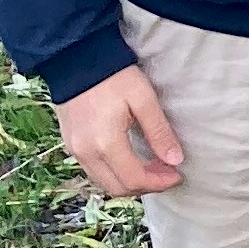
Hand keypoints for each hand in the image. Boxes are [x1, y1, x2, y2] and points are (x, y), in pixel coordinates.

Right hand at [59, 63, 184, 199]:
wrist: (77, 59)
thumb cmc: (114, 77)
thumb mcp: (143, 99)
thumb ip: (159, 132)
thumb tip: (175, 161)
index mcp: (106, 143)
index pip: (134, 179)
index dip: (159, 183)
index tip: (178, 174)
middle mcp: (86, 153)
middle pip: (117, 188)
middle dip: (146, 186)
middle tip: (167, 172)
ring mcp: (75, 151)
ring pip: (104, 183)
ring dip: (130, 181)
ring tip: (152, 167)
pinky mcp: (70, 145)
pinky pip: (94, 171)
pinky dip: (114, 173)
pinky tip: (131, 159)